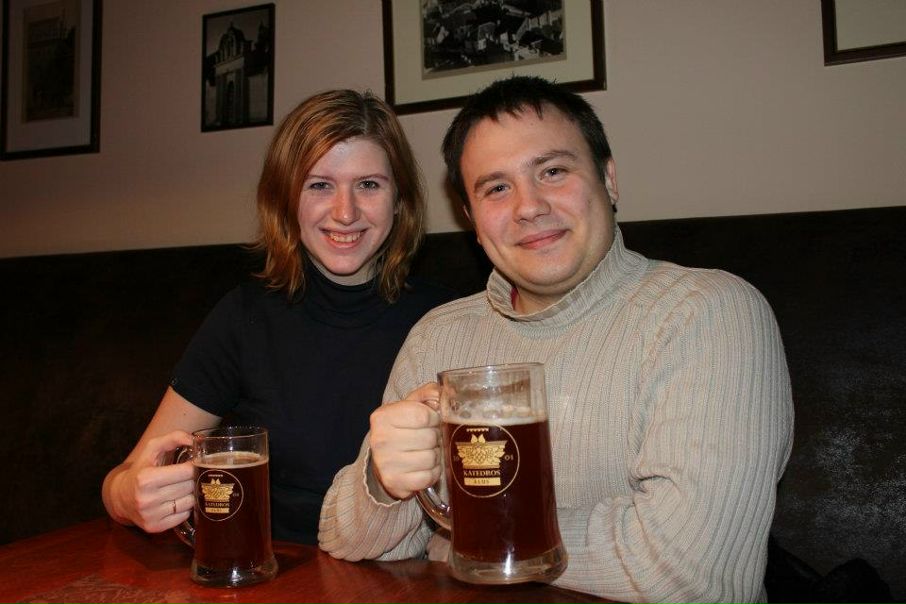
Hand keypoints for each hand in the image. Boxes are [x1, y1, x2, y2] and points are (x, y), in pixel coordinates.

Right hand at [110, 431, 194, 532]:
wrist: (121, 497)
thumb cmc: (141, 469)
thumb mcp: (152, 449)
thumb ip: (173, 438)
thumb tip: (194, 440)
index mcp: (146, 478)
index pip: (186, 472)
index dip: (195, 466)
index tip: (195, 463)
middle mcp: (147, 499)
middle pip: (189, 487)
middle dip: (194, 479)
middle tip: (192, 475)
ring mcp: (151, 516)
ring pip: (190, 502)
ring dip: (192, 493)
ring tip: (185, 487)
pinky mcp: (155, 528)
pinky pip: (184, 516)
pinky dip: (186, 507)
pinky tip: (179, 500)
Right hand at [369, 383, 442, 499]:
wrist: (385, 460)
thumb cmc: (402, 429)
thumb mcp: (412, 405)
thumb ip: (429, 393)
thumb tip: (446, 393)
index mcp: (383, 416)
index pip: (423, 415)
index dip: (435, 418)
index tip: (432, 421)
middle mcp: (381, 439)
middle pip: (429, 437)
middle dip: (436, 438)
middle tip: (430, 438)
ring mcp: (386, 463)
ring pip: (430, 458)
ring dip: (435, 456)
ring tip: (427, 451)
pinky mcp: (394, 482)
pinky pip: (427, 477)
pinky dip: (432, 473)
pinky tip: (425, 467)